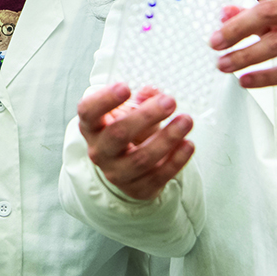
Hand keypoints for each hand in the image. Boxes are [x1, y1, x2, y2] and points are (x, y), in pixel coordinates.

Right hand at [76, 82, 194, 200]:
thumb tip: (152, 91)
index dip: (104, 99)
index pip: (88, 112)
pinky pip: (158, 176)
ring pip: (141, 158)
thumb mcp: (130, 112)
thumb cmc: (127, 131)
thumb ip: (142, 99)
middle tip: (170, 101)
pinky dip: (176, 160)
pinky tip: (188, 144)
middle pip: (118, 134)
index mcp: (92, 127)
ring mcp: (116, 173)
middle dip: (146, 116)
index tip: (125, 87)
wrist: (128, 168)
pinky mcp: (137, 189)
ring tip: (186, 121)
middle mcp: (99, 151)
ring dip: (167, 138)